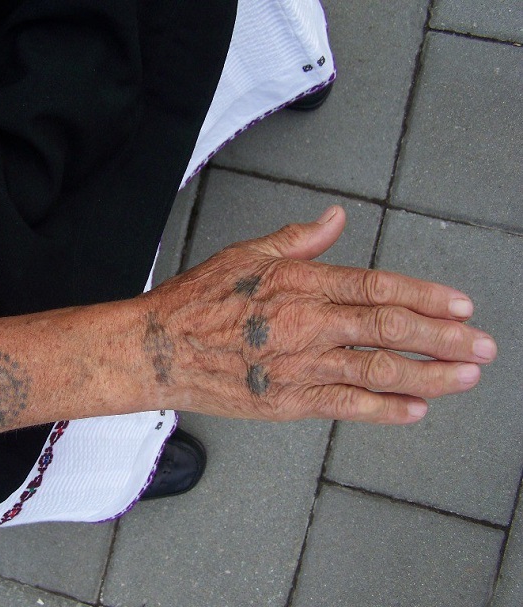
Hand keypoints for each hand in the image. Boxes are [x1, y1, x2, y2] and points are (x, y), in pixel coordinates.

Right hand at [141, 206, 496, 423]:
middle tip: (482, 346)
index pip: (377, 288)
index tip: (460, 306)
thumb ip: (298, 238)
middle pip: (390, 331)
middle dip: (444, 339)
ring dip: (429, 376)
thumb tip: (335, 218)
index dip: (425, 297)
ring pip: (378, 371)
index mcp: (300, 284)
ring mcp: (299, 366)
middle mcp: (307, 324)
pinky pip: (346, 406)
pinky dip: (384, 410)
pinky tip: (414, 410)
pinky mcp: (287, 401)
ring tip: (465, 378)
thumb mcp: (246, 253)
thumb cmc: (197, 302)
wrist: (159, 348)